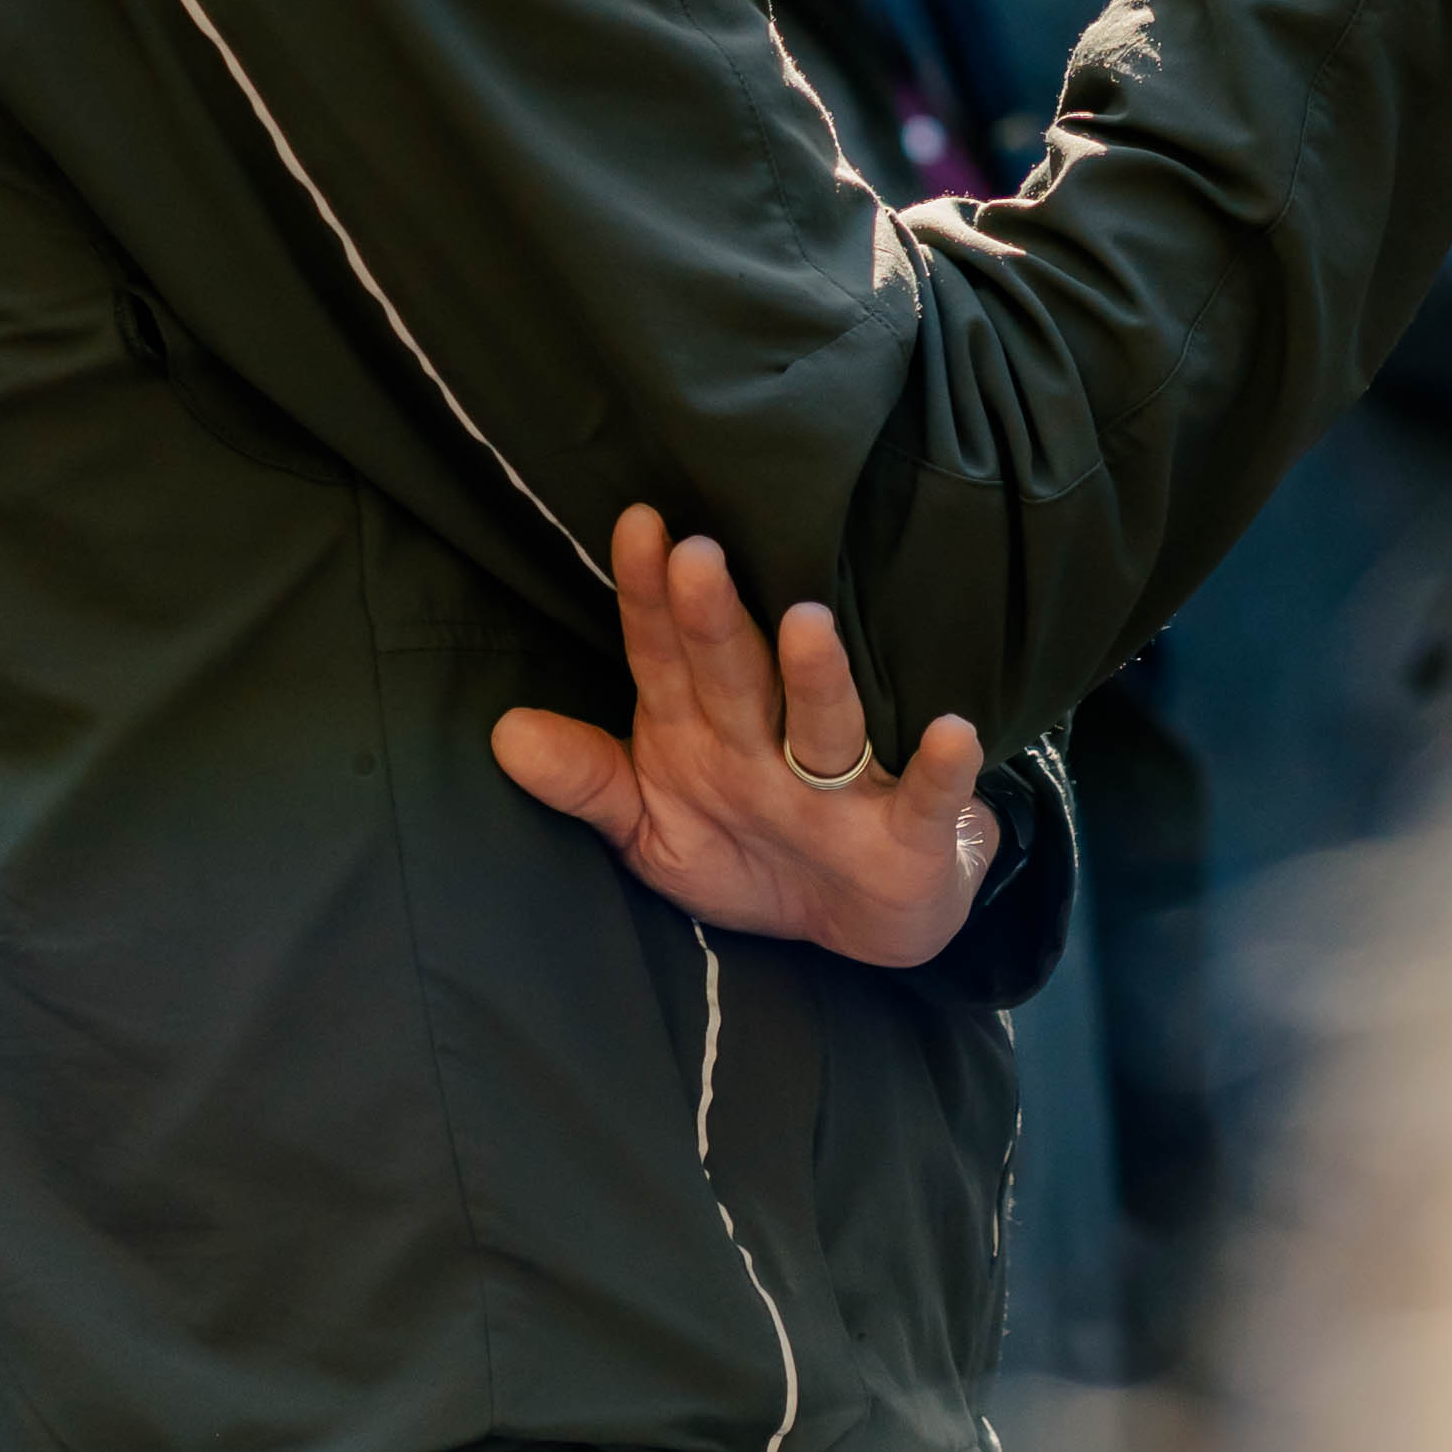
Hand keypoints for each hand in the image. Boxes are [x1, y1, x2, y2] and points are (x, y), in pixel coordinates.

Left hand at [490, 504, 1000, 966]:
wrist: (862, 925)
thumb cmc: (747, 854)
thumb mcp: (652, 832)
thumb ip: (586, 782)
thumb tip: (501, 734)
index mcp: (701, 730)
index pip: (664, 654)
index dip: (647, 597)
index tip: (635, 526)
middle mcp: (769, 740)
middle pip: (736, 673)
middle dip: (715, 619)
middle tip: (698, 554)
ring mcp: (842, 782)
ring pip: (826, 722)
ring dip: (817, 676)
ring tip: (804, 622)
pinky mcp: (908, 832)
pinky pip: (924, 797)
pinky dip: (941, 769)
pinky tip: (951, 732)